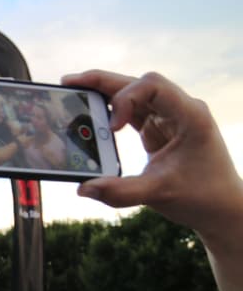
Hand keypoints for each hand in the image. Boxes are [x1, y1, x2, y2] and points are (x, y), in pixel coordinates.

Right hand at [64, 70, 242, 242]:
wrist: (222, 208)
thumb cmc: (200, 197)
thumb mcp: (158, 194)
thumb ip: (120, 191)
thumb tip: (83, 188)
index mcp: (189, 115)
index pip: (153, 86)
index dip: (126, 99)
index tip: (113, 128)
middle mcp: (180, 110)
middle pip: (139, 83)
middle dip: (103, 82)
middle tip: (68, 83)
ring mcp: (169, 118)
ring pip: (133, 94)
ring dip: (104, 93)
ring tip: (73, 92)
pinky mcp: (159, 129)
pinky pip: (132, 112)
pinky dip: (111, 111)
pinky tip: (90, 112)